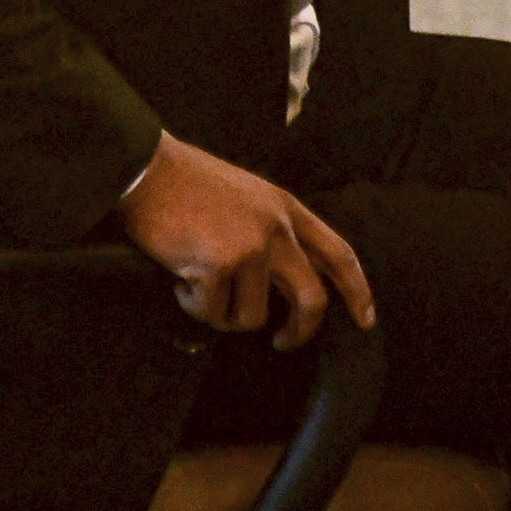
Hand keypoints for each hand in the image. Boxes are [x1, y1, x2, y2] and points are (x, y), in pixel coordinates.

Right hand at [117, 132, 376, 350]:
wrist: (146, 169)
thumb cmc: (187, 182)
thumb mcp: (247, 195)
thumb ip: (271, 230)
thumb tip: (282, 283)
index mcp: (285, 207)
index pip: (338, 253)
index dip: (356, 290)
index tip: (365, 319)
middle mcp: (276, 229)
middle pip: (311, 299)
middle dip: (301, 330)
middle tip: (283, 342)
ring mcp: (250, 249)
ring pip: (251, 317)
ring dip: (221, 312)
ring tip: (197, 283)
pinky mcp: (219, 267)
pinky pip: (210, 313)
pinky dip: (191, 304)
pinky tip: (178, 276)